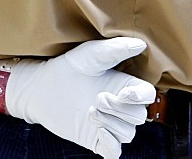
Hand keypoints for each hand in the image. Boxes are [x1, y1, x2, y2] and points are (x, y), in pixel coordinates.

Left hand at [5, 37, 156, 158]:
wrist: (43, 87)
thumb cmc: (69, 67)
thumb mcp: (91, 54)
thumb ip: (116, 49)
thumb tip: (140, 43)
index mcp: (124, 85)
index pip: (147, 95)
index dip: (141, 96)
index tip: (125, 93)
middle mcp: (120, 106)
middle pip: (139, 116)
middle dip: (120, 109)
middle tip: (98, 98)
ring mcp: (110, 124)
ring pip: (128, 133)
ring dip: (112, 124)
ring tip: (90, 111)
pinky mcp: (97, 140)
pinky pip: (115, 152)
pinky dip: (111, 145)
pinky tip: (98, 130)